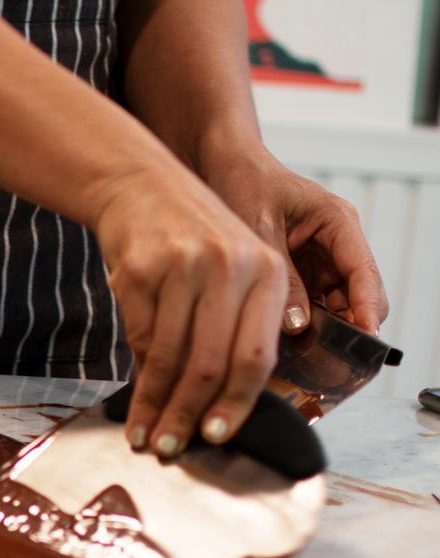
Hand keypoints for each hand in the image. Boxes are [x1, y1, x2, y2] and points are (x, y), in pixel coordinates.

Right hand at [92, 163, 288, 457]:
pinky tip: (134, 395)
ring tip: (145, 433)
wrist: (139, 184)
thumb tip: (216, 405)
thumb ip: (232, 331)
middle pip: (212, 364)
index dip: (235, 404)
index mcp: (267, 273)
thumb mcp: (228, 273)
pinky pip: (139, 337)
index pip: (257, 356)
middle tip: (171, 447)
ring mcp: (183, 266)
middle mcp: (230, 267)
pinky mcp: (141, 268)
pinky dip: (136, 373)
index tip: (216, 436)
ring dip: (155, 404)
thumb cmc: (189, 239)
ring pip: (170, 357)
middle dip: (188, 415)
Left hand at [204, 147, 388, 335]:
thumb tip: (298, 324)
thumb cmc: (245, 182)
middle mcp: (336, 244)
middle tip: (325, 355)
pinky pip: (312, 306)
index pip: (363, 271)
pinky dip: (303, 323)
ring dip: (323, 328)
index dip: (366, 308)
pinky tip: (284, 338)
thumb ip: (281, 276)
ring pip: (337, 307)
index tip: (363, 337)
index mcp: (337, 222)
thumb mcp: (259, 228)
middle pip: (358, 295)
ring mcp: (320, 261)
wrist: (226, 168)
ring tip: (301, 350)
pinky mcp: (302, 275)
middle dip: (348, 324)